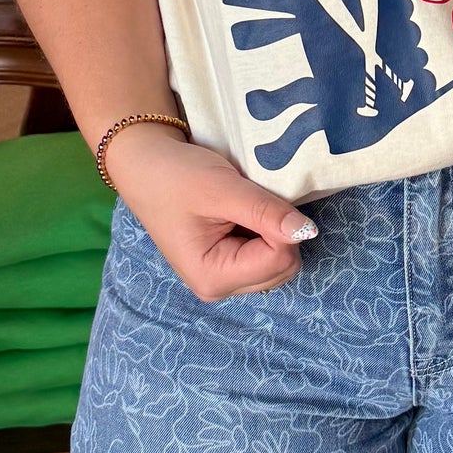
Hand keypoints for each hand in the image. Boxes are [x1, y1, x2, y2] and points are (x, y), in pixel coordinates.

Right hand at [105, 124, 317, 301]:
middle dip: (278, 231)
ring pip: (280, 263)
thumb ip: (266, 212)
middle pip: (283, 267)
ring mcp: (225, 279)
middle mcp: (220, 288)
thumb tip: (307, 232)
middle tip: (247, 202)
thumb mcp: (223, 189)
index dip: (280, 225)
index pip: (280, 260)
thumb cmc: (175, 177)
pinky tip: (241, 214)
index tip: (254, 198)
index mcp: (213, 278)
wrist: (145, 165)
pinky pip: (267, 255)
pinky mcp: (228, 266)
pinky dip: (266, 233)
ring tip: (242, 207)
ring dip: (273, 231)